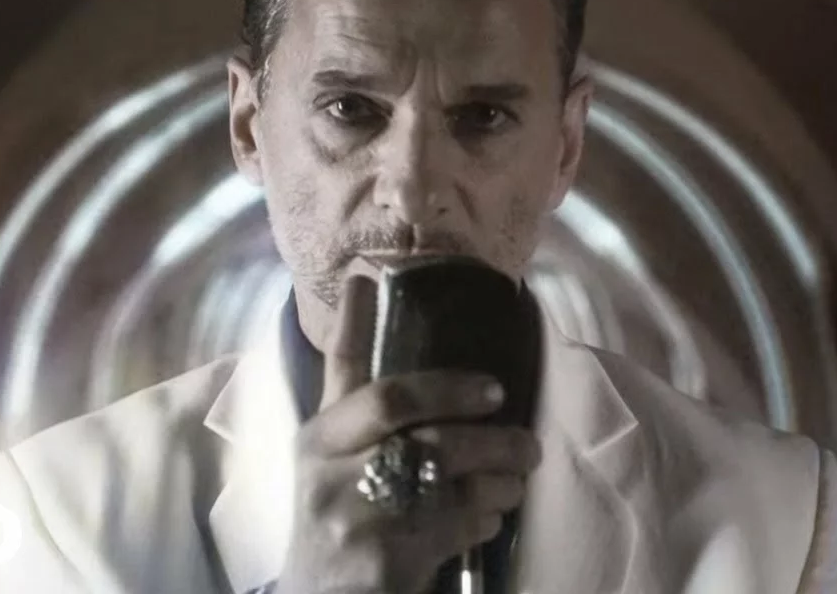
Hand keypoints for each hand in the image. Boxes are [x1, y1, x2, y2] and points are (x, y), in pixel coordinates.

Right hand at [275, 274, 542, 593]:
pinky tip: (490, 518)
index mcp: (317, 437)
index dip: (354, 322)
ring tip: (518, 472)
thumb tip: (397, 329)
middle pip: (402, 405)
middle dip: (463, 397)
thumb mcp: (335, 466)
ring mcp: (353, 512)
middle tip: (506, 405)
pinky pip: (457, 521)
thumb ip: (364, 414)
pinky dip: (486, 516)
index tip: (371, 277)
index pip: (339, 369)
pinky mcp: (385, 557)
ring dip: (496, 467)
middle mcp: (327, 467)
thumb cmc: (339, 522)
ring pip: (443, 465)